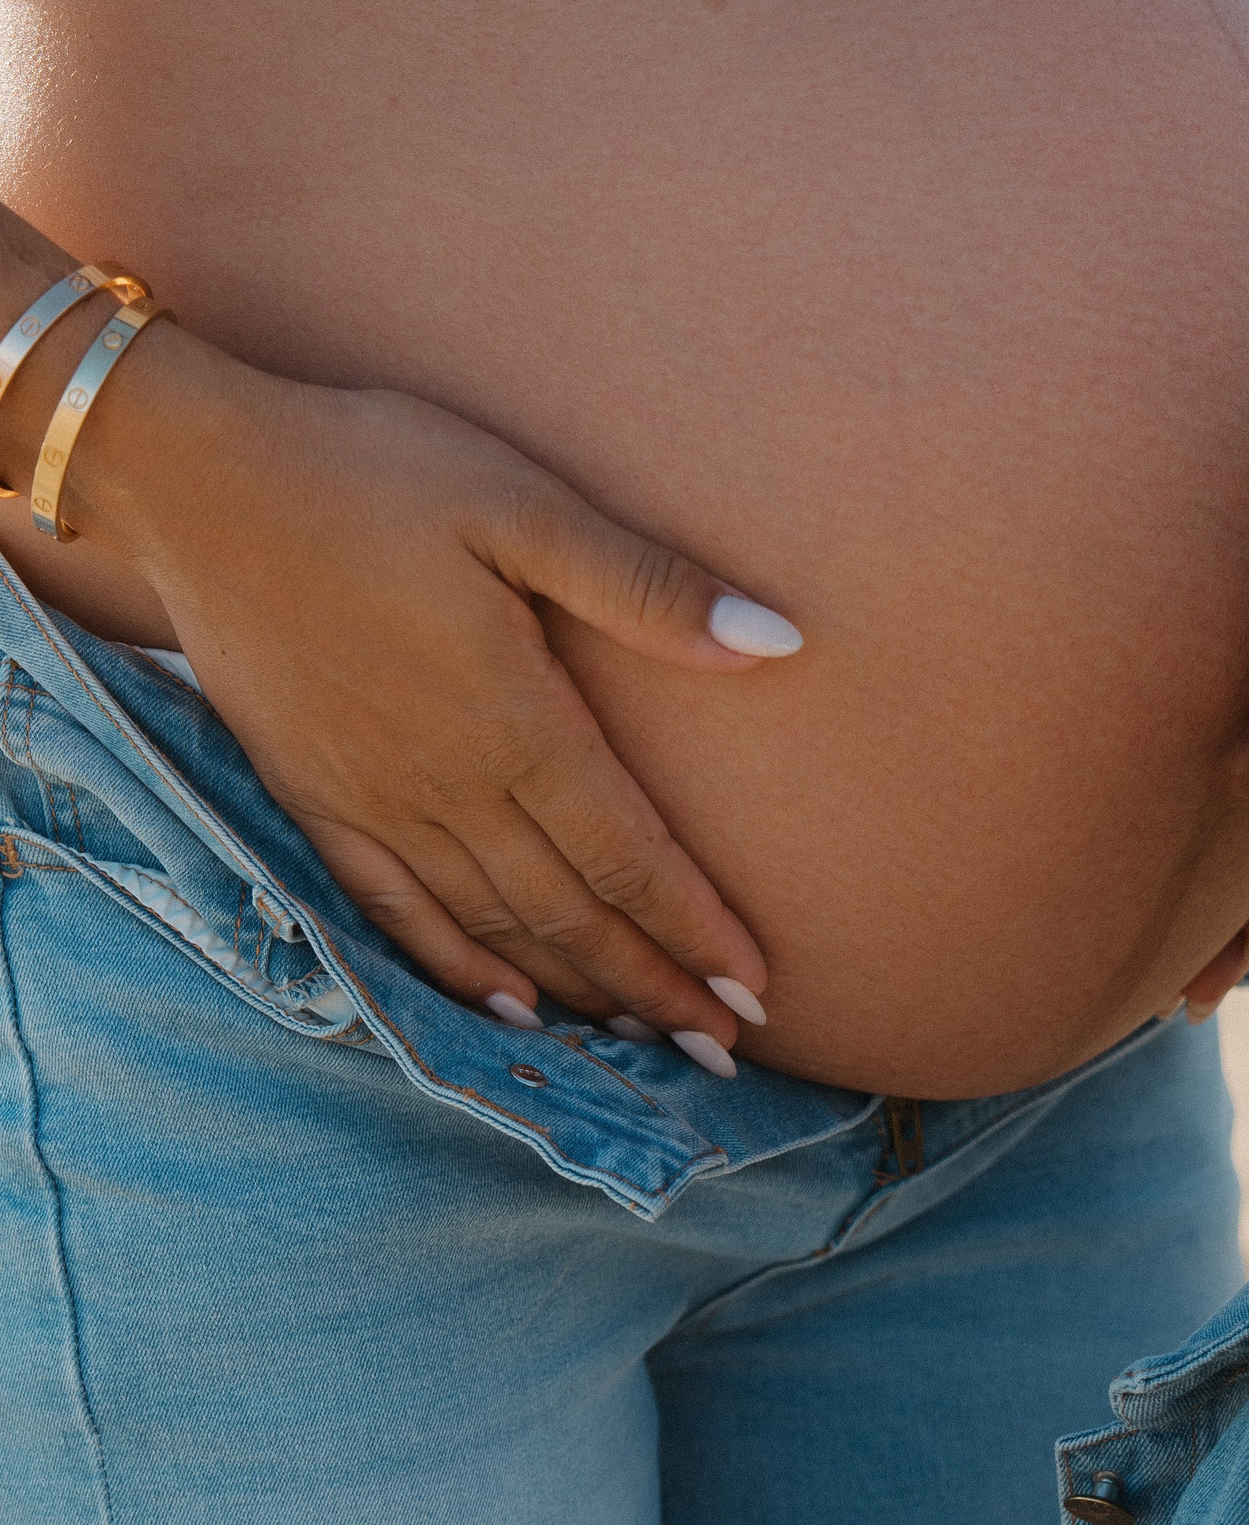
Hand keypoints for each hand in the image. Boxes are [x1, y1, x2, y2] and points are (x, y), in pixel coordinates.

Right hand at [67, 328, 793, 1069]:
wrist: (195, 477)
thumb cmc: (377, 474)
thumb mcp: (525, 505)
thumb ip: (649, 587)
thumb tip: (777, 643)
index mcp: (514, 720)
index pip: (628, 857)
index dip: (695, 930)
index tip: (755, 994)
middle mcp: (447, 784)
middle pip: (571, 913)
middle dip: (653, 986)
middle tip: (724, 1051)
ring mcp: (373, 801)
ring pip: (493, 927)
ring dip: (575, 990)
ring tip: (645, 1041)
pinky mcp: (312, 798)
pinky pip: (395, 913)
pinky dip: (457, 969)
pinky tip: (507, 1006)